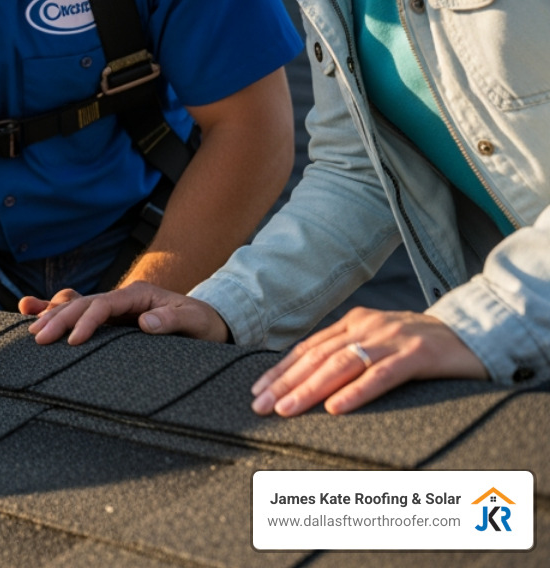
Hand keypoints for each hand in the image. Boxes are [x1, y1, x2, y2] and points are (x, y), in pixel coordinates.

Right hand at [19, 282, 229, 344]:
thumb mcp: (194, 321)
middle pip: (83, 303)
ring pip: (76, 306)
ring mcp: (114, 307)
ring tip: (29, 326)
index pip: (104, 305)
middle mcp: (121, 297)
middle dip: (58, 318)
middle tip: (38, 338)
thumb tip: (145, 323)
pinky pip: (80, 313)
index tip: (74, 341)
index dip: (86, 321)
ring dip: (52, 314)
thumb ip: (171, 320)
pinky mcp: (111, 318)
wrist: (208, 321)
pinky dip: (57, 312)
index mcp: (137, 294)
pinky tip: (34, 313)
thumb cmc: (202, 322)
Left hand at [250, 308, 486, 416]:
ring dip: (310, 389)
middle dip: (284, 382)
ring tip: (287, 408)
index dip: (280, 370)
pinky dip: (357, 392)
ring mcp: (392, 338)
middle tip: (259, 406)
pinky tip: (337, 407)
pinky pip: (382, 375)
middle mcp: (367, 326)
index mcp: (354, 322)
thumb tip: (308, 379)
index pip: (308, 349)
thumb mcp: (378, 343)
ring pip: (342, 365)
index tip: (256, 391)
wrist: (473, 332)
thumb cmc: (421, 346)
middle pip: (317, 357)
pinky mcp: (418, 354)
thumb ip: (349, 354)